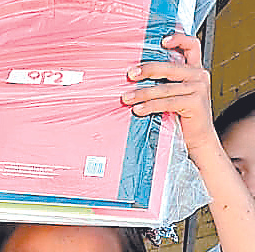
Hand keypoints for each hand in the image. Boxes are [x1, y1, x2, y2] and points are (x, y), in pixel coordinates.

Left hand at [121, 35, 214, 152]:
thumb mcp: (176, 94)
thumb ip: (166, 82)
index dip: (178, 39)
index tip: (162, 40)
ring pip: (164, 88)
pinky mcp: (195, 103)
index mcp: (195, 69)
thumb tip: (135, 76)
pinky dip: (150, 106)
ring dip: (142, 93)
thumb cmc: (182, 116)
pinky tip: (137, 110)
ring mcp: (198, 88)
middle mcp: (199, 75)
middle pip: (170, 67)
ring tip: (126, 98)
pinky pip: (167, 102)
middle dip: (147, 69)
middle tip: (130, 74)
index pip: (192, 45)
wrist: (198, 137)